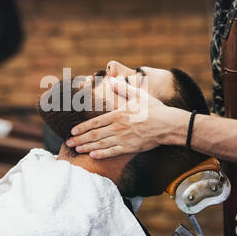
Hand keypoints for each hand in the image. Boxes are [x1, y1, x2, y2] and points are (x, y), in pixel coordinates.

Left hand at [66, 78, 189, 158]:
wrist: (167, 124)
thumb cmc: (153, 109)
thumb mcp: (138, 95)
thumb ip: (123, 88)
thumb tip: (111, 79)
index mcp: (118, 115)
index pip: (95, 122)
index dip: (82, 127)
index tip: (72, 131)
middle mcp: (118, 127)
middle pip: (94, 134)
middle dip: (80, 139)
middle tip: (68, 143)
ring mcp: (123, 139)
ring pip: (101, 144)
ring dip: (87, 147)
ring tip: (76, 149)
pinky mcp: (129, 148)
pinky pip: (112, 152)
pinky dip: (101, 154)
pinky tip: (92, 155)